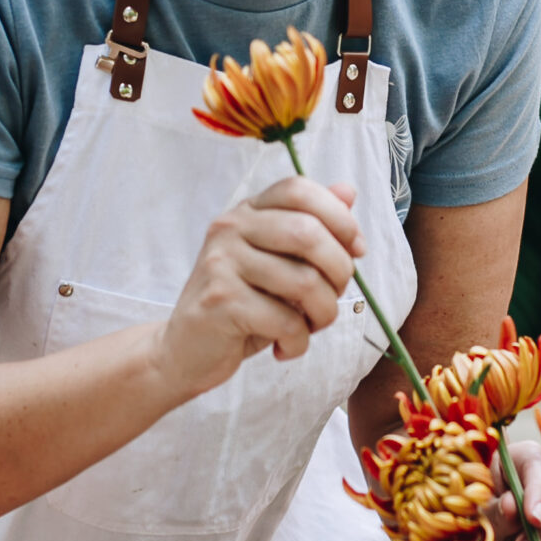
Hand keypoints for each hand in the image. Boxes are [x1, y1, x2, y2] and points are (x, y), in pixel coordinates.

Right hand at [156, 176, 364, 400]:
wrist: (184, 351)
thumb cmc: (241, 305)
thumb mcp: (278, 264)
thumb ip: (311, 228)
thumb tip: (349, 192)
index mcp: (247, 212)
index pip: (298, 189)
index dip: (339, 216)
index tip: (356, 250)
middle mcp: (229, 228)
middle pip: (308, 233)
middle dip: (340, 272)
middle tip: (334, 297)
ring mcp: (221, 263)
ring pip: (305, 282)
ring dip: (324, 314)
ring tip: (310, 327)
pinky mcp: (221, 301)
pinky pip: (286, 321)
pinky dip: (298, 342)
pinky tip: (285, 347)